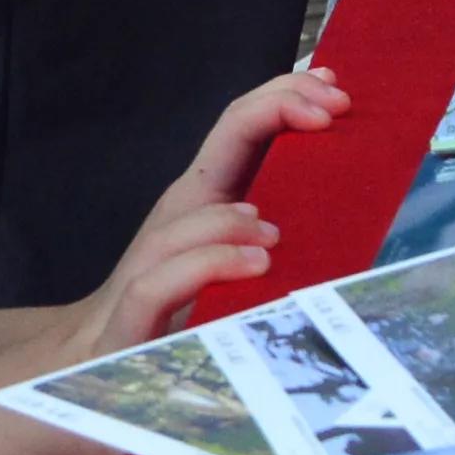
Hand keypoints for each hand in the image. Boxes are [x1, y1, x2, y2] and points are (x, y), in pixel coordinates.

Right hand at [84, 63, 352, 349]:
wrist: (99, 360)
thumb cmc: (184, 311)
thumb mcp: (245, 261)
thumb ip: (283, 232)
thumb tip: (355, 211)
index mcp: (211, 194)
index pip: (247, 122)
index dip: (288, 95)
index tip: (337, 93)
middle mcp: (183, 209)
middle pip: (229, 131)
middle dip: (281, 106)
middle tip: (333, 112)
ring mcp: (154, 255)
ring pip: (193, 209)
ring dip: (245, 206)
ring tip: (283, 230)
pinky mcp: (135, 310)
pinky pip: (162, 279)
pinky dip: (210, 263)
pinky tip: (256, 266)